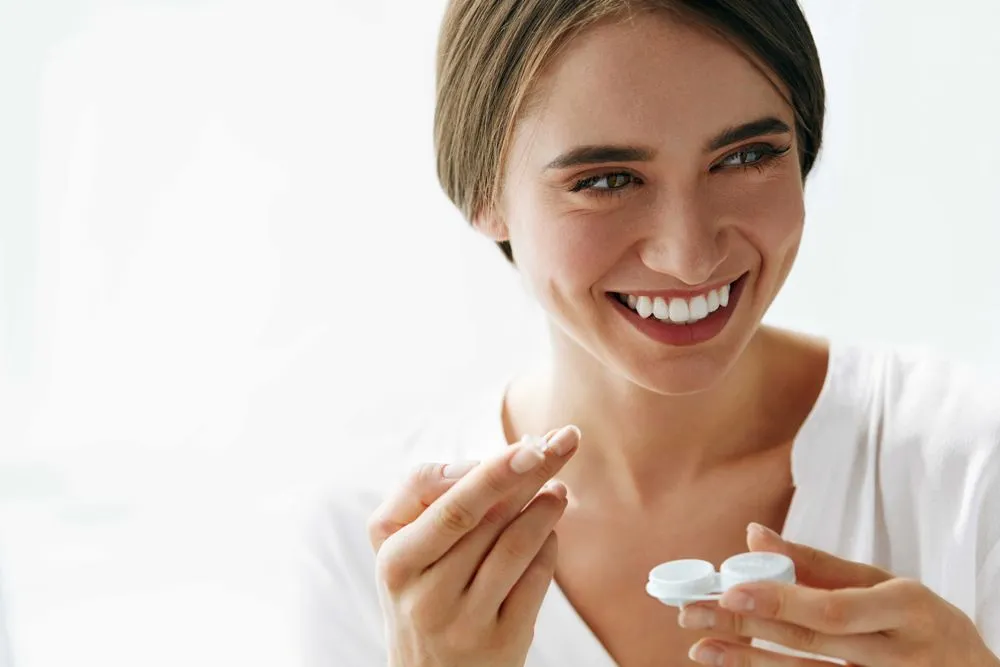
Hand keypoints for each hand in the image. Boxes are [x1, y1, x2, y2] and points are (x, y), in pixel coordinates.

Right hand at [366, 425, 580, 666]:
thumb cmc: (418, 591)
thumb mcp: (400, 547)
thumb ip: (422, 495)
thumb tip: (480, 464)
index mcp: (397, 561)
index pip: (450, 507)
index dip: (493, 474)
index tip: (529, 446)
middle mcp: (426, 595)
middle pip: (489, 519)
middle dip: (531, 474)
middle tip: (564, 441)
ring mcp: (465, 622)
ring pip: (516, 546)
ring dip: (546, 509)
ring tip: (559, 488)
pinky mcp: (501, 642)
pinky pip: (535, 580)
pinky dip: (548, 547)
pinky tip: (550, 531)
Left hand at [679, 523, 999, 666]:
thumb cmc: (919, 621)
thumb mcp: (884, 583)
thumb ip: (816, 563)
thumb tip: (752, 535)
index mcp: (905, 609)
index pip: (832, 610)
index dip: (778, 601)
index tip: (729, 589)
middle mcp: (898, 656)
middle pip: (810, 645)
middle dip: (744, 628)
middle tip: (690, 613)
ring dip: (747, 662)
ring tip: (701, 646)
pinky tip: (737, 666)